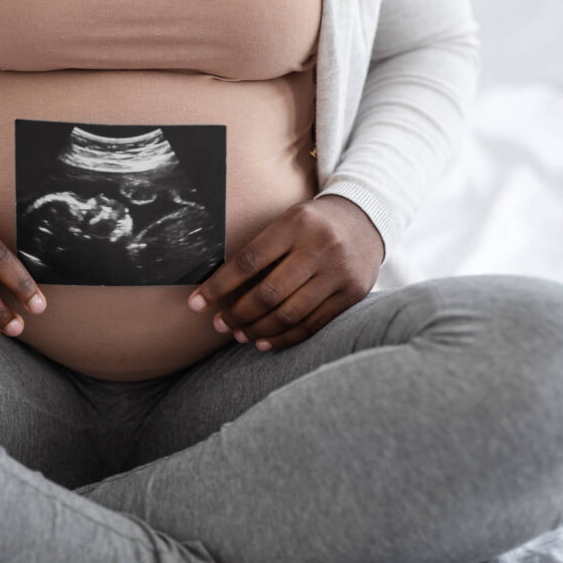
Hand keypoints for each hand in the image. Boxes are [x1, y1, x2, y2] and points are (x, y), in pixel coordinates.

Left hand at [186, 195, 383, 351]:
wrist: (366, 219)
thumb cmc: (311, 224)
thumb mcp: (286, 222)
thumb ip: (259, 251)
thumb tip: (217, 289)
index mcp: (295, 224)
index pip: (248, 261)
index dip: (218, 286)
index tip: (196, 303)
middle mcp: (319, 248)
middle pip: (268, 293)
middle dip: (237, 314)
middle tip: (219, 325)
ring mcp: (338, 273)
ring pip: (290, 314)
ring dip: (258, 330)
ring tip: (238, 335)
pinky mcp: (352, 294)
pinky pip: (312, 325)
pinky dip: (285, 338)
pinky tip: (264, 343)